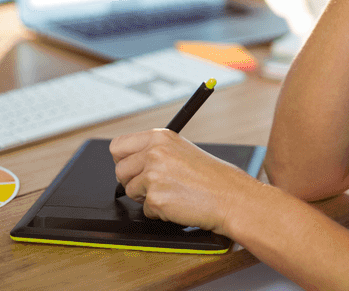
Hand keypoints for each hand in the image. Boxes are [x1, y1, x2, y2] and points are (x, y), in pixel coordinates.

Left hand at [110, 130, 258, 234]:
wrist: (231, 196)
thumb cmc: (211, 176)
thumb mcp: (181, 150)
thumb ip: (154, 151)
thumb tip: (128, 162)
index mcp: (159, 137)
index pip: (117, 146)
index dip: (122, 160)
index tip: (131, 167)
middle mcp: (154, 153)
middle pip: (119, 170)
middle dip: (131, 181)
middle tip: (153, 185)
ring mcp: (153, 176)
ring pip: (129, 191)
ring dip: (146, 197)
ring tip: (171, 192)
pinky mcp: (155, 199)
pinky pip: (145, 209)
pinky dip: (158, 211)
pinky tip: (177, 203)